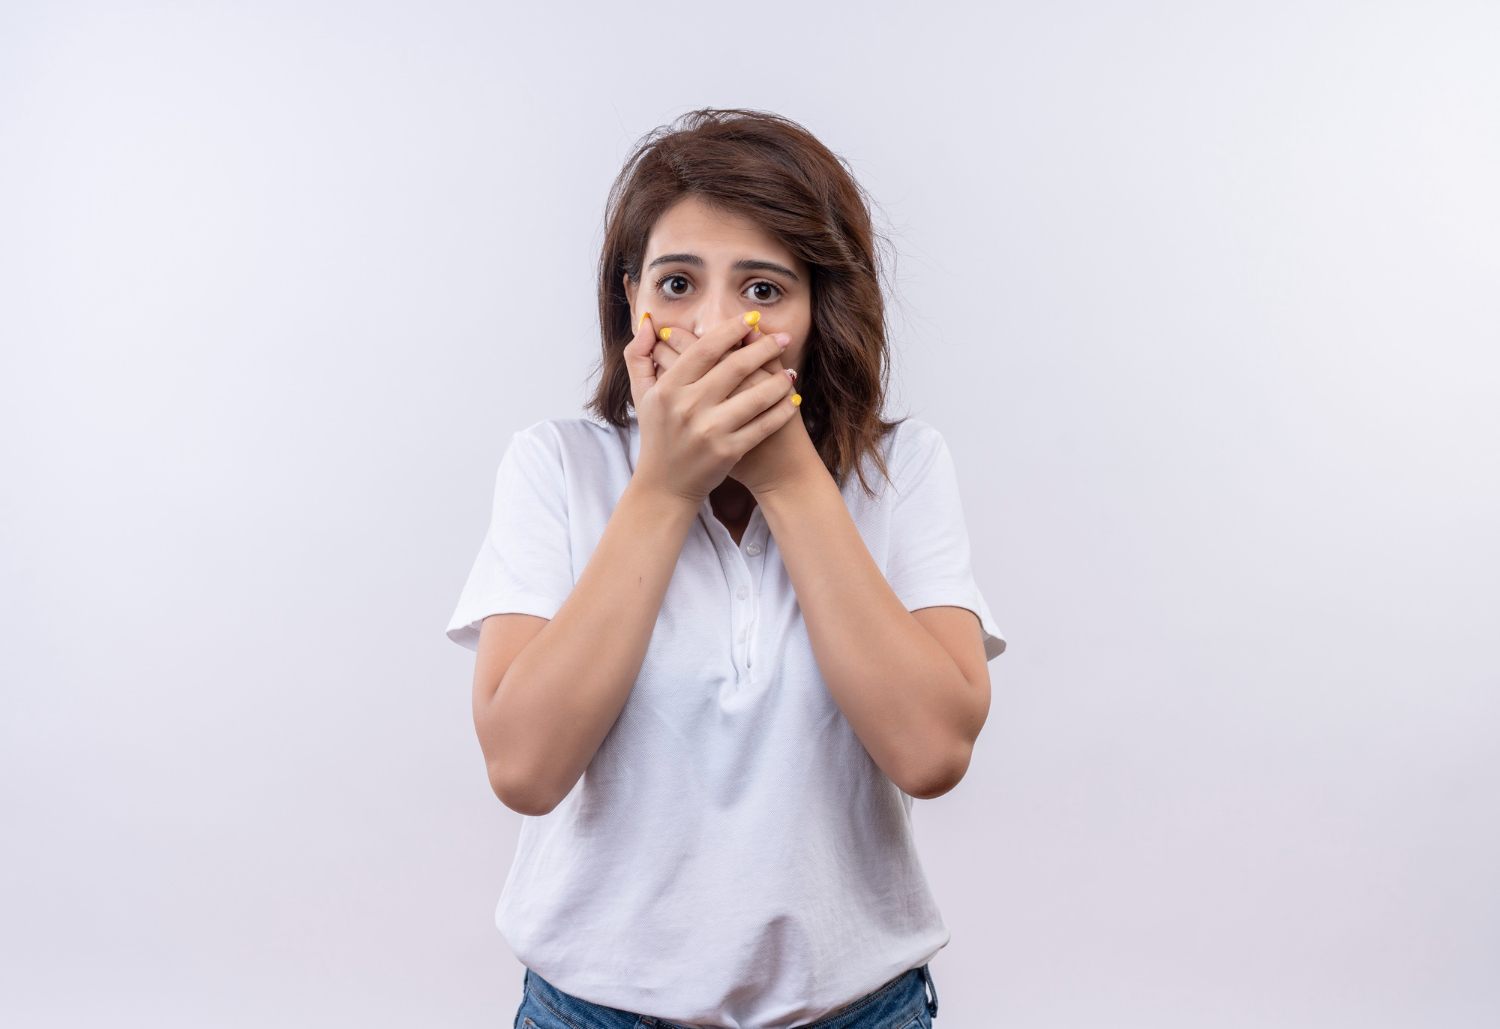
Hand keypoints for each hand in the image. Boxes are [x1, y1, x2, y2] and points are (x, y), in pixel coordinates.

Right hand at [624, 312, 798, 504]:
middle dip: (765, 348)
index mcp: (668, 388)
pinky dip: (782, 411)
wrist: (664, 486)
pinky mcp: (728, 452)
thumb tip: (648, 323)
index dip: (732, 329)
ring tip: (791, 372)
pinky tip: (793, 400)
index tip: (753, 318)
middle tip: (784, 338)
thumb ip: (638, 355)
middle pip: (736, 367)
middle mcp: (688, 407)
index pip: (705, 348)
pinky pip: (763, 425)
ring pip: (755, 396)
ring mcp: (709, 431)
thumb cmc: (657, 435)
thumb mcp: (641, 395)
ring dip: (779, 380)